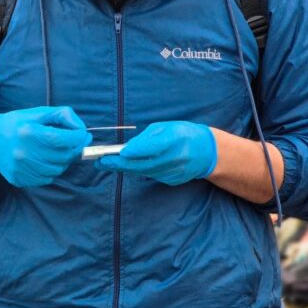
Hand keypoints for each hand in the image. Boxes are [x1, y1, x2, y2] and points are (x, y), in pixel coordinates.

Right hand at [0, 106, 91, 187]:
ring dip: (61, 161)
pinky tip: (41, 160)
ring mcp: (21, 168)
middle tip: (69, 142)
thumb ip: (62, 116)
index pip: (65, 139)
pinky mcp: (19, 178)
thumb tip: (82, 131)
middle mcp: (24, 152)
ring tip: (52, 151)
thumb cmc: (17, 124)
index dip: (79, 137)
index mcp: (29, 132)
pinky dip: (49, 170)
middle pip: (64, 156)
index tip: (82, 134)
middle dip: (72, 149)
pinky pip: (46, 178)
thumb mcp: (38, 113)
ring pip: (57, 169)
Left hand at [96, 121, 216, 184]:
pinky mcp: (172, 180)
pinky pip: (150, 175)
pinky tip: (124, 166)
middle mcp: (175, 158)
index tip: (116, 152)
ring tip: (105, 163)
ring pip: (144, 172)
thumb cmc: (183, 134)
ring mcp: (174, 172)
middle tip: (100, 161)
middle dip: (119, 163)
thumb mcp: (166, 128)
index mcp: (175, 140)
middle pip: (143, 164)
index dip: (133, 151)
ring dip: (124, 168)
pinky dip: (136, 170)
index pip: (152, 147)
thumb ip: (147, 138)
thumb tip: (128, 148)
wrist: (207, 152)